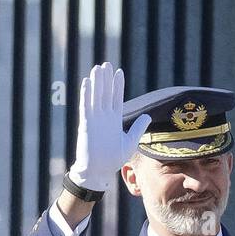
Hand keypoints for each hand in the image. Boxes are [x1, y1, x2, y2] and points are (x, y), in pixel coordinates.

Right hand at [68, 62, 150, 192]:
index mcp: (114, 120)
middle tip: (107, 64)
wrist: (99, 171)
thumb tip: (148, 116)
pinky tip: (87, 83)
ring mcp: (94, 120)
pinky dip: (86, 95)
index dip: (117, 85)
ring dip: (96, 83)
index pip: (116, 98)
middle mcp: (104, 117)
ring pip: (95, 97)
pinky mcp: (86, 125)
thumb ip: (138, 128)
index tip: (119, 72)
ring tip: (98, 68)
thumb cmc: (113, 159)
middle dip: (106, 79)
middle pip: (105, 93)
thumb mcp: (130, 142)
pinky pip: (85, 107)